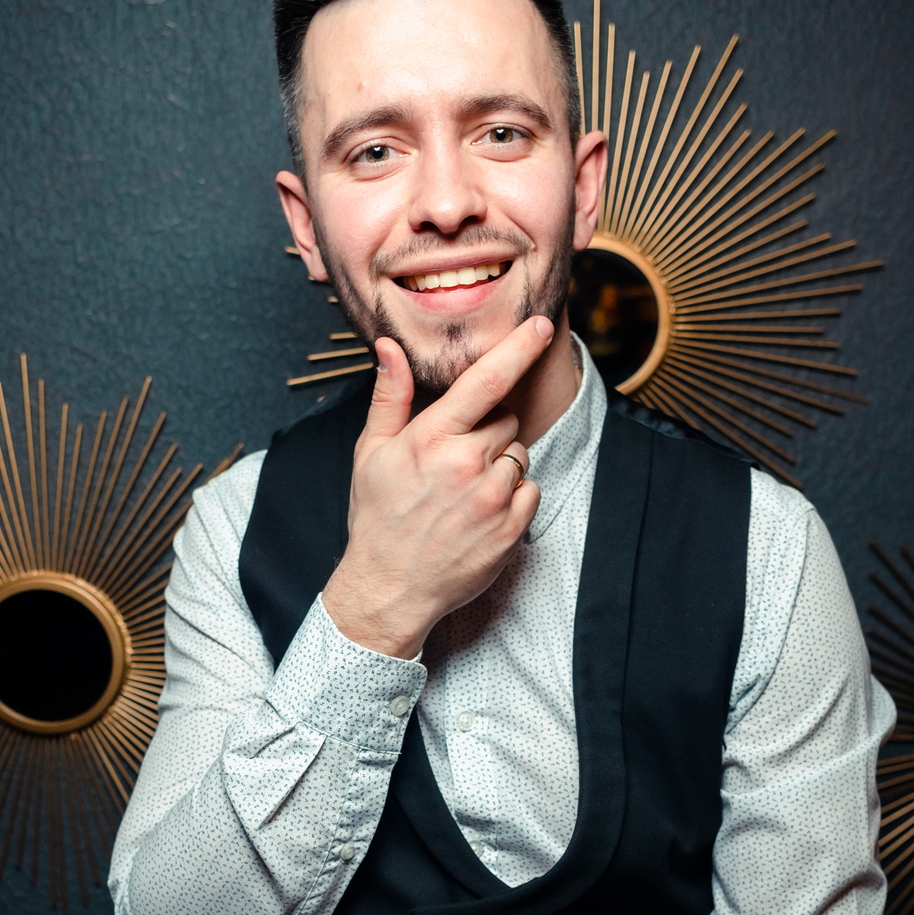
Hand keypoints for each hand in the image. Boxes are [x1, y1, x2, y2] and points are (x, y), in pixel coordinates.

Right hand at [319, 317, 551, 658]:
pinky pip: (530, 490)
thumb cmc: (377, 517)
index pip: (486, 380)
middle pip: (506, 419)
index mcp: (431, 438)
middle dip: (488, 431)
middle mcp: (465, 463)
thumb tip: (390, 346)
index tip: (543, 326)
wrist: (389, 588)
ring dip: (501, 465)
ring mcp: (492, 498)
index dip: (519, 348)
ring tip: (464, 492)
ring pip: (519, 454)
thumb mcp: (370, 452)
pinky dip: (513, 497)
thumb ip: (388, 396)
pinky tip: (480, 513)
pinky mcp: (510, 527)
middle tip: (455, 461)